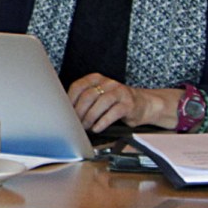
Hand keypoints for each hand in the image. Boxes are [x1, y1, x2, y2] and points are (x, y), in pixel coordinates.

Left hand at [67, 73, 181, 131]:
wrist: (142, 105)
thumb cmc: (115, 103)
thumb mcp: (98, 96)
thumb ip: (84, 100)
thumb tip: (66, 113)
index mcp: (96, 79)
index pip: (78, 86)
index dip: (70, 101)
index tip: (66, 113)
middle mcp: (108, 83)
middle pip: (88, 95)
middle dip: (79, 112)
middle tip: (76, 123)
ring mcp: (120, 92)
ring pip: (101, 103)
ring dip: (90, 117)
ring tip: (86, 127)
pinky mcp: (129, 104)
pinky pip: (113, 112)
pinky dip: (103, 122)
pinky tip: (97, 128)